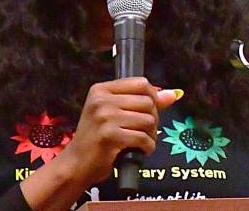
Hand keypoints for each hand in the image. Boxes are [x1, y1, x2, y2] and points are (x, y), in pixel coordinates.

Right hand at [55, 77, 181, 187]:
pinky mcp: (110, 135)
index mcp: (101, 90)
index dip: (153, 97)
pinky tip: (140, 150)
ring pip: (148, 120)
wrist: (76, 164)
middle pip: (148, 102)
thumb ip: (142, 102)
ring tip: (142, 141)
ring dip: (151, 135)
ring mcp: (105, 117)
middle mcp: (102, 100)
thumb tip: (172, 94)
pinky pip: (142, 138)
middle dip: (153, 119)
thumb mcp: (115, 114)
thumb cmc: (97, 138)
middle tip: (146, 131)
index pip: (141, 83)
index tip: (150, 111)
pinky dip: (147, 147)